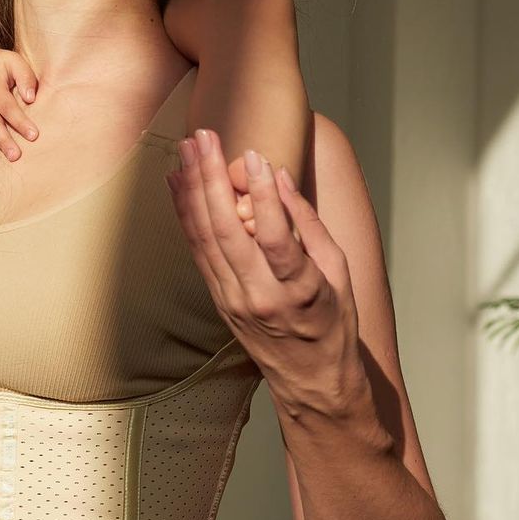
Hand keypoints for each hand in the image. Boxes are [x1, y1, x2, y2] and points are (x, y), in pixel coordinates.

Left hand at [165, 128, 363, 412]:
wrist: (311, 383)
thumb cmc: (333, 324)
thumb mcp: (340, 274)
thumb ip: (309, 225)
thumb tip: (280, 178)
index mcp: (300, 292)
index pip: (276, 239)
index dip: (263, 197)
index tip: (254, 155)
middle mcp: (260, 298)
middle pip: (227, 233)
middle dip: (212, 179)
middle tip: (204, 136)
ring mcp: (233, 301)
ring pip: (205, 239)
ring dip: (192, 189)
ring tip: (187, 149)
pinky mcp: (217, 300)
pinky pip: (197, 251)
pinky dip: (185, 214)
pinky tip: (178, 183)